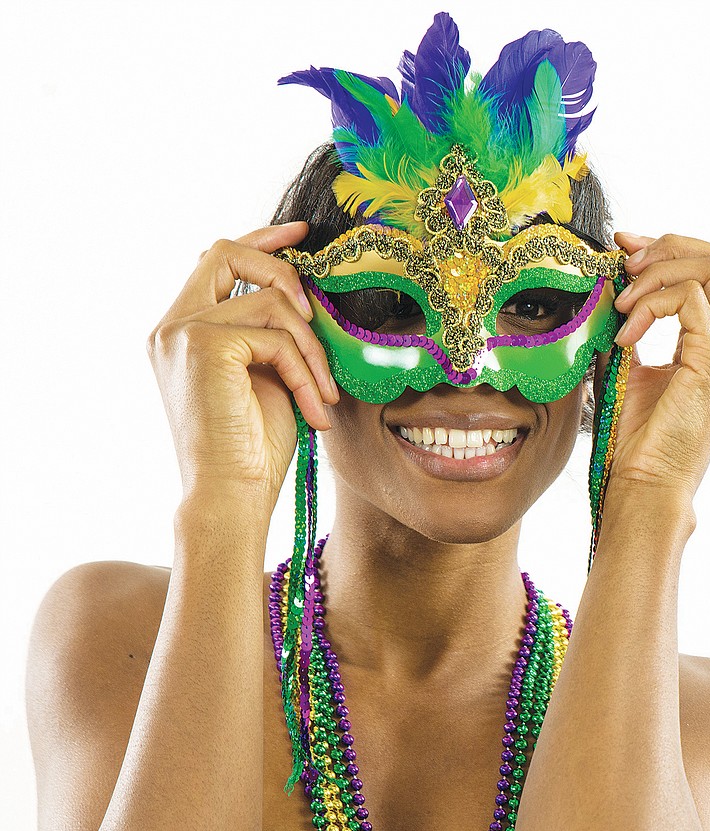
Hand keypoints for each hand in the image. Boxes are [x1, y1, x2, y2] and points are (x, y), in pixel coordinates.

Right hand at [146, 221, 338, 502]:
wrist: (231, 498)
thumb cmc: (251, 451)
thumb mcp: (265, 377)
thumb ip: (269, 332)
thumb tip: (304, 293)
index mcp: (180, 332)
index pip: (215, 259)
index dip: (260, 240)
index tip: (303, 237)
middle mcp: (171, 327)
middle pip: (226, 250)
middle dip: (281, 266)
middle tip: (317, 309)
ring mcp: (181, 333)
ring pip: (268, 301)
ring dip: (311, 346)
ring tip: (323, 393)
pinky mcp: (204, 345)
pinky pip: (277, 336)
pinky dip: (306, 370)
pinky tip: (315, 407)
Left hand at [602, 231, 709, 502]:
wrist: (646, 488)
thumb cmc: (638, 442)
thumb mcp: (632, 372)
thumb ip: (633, 329)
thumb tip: (612, 287)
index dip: (674, 247)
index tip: (626, 249)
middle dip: (670, 246)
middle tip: (624, 264)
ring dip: (658, 272)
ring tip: (622, 303)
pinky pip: (689, 300)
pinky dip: (650, 305)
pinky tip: (625, 336)